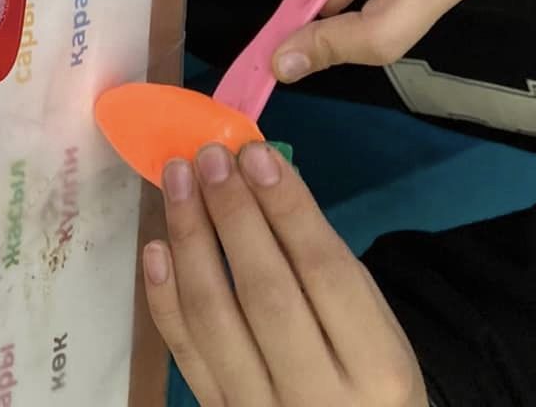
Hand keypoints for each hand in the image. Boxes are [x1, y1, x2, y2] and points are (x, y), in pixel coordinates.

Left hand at [145, 142, 425, 405]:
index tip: (256, 153)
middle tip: (209, 157)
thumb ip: (322, 261)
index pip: (326, 273)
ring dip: (190, 239)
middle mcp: (321, 398)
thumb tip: (258, 178)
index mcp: (377, 367)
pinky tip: (158, 247)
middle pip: (266, 293)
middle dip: (233, 214)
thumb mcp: (373, 323)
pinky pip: (184, 353)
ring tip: (178, 180)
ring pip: (214, 320)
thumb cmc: (364, 372)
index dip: (288, 208)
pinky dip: (165, 297)